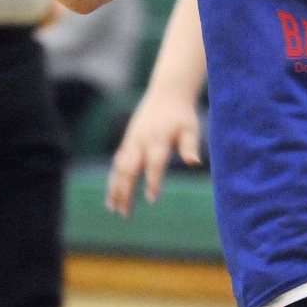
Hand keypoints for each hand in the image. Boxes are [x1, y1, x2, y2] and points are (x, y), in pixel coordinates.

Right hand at [105, 89, 201, 216]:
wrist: (167, 92)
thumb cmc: (181, 114)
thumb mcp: (190, 127)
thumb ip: (190, 145)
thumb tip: (194, 162)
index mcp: (158, 139)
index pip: (154, 164)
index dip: (152, 181)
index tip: (152, 198)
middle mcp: (141, 140)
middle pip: (130, 169)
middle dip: (125, 191)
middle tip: (124, 213)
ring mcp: (132, 140)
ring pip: (119, 167)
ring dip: (114, 187)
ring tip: (112, 208)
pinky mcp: (128, 140)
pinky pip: (118, 161)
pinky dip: (114, 177)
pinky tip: (112, 193)